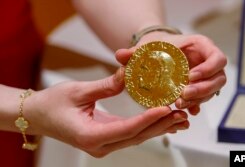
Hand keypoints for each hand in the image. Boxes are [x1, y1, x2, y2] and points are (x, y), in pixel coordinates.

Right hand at [24, 67, 188, 156]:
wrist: (38, 115)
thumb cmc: (52, 104)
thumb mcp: (78, 91)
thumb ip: (106, 85)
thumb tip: (129, 73)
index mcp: (90, 136)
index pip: (127, 129)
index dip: (148, 119)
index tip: (166, 108)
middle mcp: (99, 145)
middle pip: (136, 136)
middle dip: (160, 125)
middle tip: (181, 113)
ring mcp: (103, 144)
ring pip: (136, 137)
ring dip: (157, 128)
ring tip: (179, 118)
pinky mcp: (105, 138)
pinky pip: (130, 134)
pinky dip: (146, 127)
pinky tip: (160, 121)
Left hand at [115, 31, 226, 114]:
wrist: (160, 53)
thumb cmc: (157, 47)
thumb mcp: (147, 47)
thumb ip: (134, 52)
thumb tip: (118, 55)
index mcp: (200, 47)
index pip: (217, 58)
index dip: (209, 69)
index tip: (190, 77)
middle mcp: (206, 62)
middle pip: (218, 78)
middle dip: (203, 89)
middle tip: (183, 95)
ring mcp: (204, 76)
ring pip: (212, 91)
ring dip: (198, 99)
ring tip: (179, 104)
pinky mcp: (198, 87)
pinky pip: (203, 98)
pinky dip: (195, 105)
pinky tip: (186, 111)